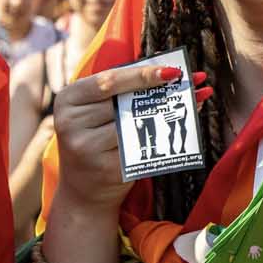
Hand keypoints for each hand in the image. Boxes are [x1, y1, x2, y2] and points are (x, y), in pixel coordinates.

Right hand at [48, 61, 194, 214]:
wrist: (83, 192)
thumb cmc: (96, 141)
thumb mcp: (95, 112)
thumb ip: (120, 91)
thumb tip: (166, 69)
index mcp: (68, 99)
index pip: (109, 81)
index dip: (141, 74)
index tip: (172, 71)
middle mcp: (70, 122)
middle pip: (124, 101)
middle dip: (161, 90)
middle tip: (193, 82)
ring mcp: (86, 147)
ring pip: (134, 124)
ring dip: (167, 113)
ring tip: (194, 102)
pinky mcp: (105, 168)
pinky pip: (140, 147)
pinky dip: (162, 136)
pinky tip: (179, 128)